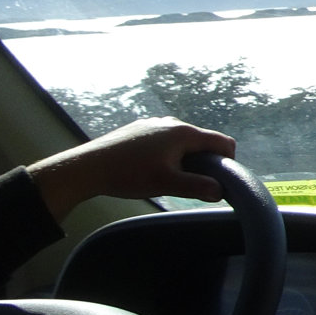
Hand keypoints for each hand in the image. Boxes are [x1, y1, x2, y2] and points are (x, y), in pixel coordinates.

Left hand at [25, 117, 236, 221]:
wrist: (87, 167)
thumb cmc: (129, 174)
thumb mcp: (167, 184)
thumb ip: (197, 187)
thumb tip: (221, 191)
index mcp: (183, 132)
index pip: (222, 142)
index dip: (228, 161)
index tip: (220, 180)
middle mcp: (171, 122)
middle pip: (202, 141)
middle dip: (204, 162)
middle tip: (190, 183)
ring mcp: (153, 123)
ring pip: (182, 141)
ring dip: (184, 158)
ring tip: (167, 177)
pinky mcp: (139, 128)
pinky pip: (164, 139)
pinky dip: (167, 153)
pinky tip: (149, 168)